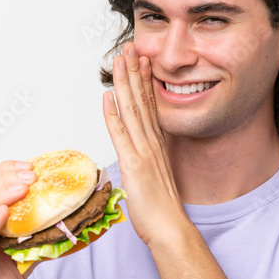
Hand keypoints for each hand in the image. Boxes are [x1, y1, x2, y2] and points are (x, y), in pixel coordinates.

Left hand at [103, 42, 188, 246]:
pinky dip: (113, 114)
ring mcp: (143, 152)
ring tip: (120, 60)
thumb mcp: (154, 182)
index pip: (150, 107)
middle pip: (142, 101)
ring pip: (132, 110)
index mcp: (157, 147)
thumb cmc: (162, 212)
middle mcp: (152, 144)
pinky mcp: (134, 164)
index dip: (144, 83)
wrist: (171, 229)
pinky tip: (108, 97)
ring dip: (125, 83)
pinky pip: (121, 134)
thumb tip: (139, 163)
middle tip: (130, 49)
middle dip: (134, 73)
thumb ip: (146, 166)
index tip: (141, 62)